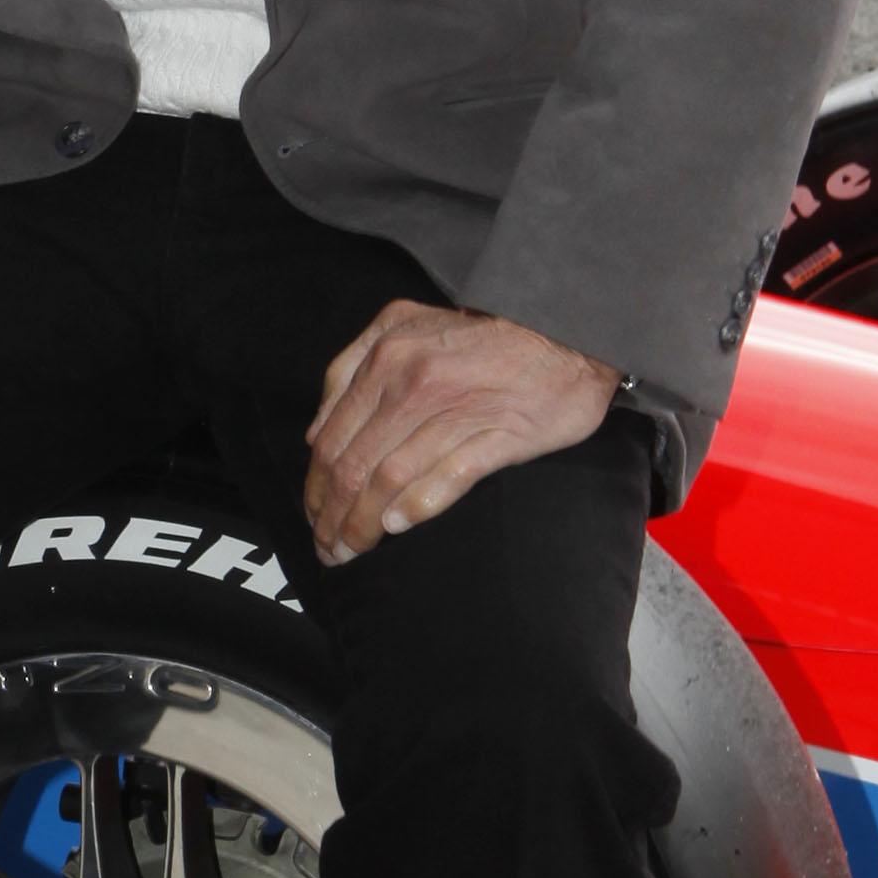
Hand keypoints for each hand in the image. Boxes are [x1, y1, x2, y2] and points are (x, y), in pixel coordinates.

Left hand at [300, 299, 615, 567]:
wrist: (563, 330)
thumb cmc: (480, 333)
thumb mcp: (402, 325)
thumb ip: (352, 368)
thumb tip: (316, 431)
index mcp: (386, 357)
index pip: (331, 437)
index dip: (315, 486)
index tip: (314, 516)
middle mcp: (414, 382)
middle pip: (353, 464)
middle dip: (332, 515)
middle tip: (328, 550)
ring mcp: (458, 408)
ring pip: (391, 477)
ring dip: (364, 522)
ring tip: (352, 551)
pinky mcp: (502, 433)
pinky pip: (451, 475)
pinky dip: (419, 504)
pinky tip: (398, 526)